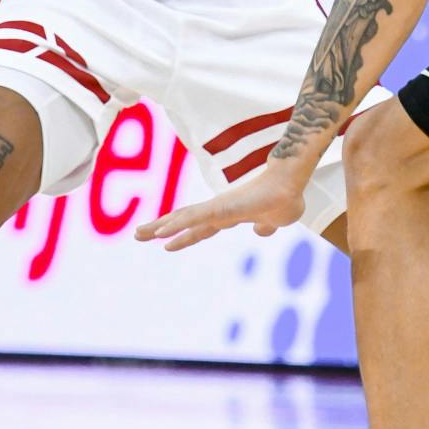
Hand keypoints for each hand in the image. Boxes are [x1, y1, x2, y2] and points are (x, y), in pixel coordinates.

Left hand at [134, 160, 306, 252]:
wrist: (291, 187)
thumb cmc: (285, 198)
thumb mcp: (273, 221)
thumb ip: (265, 226)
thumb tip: (261, 230)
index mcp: (227, 215)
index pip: (198, 226)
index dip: (181, 234)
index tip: (164, 241)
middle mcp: (217, 210)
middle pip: (182, 220)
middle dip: (160, 227)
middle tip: (137, 234)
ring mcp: (217, 207)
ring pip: (183, 218)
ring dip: (160, 227)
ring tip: (140, 234)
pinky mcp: (221, 207)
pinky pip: (194, 219)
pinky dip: (176, 226)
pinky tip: (161, 235)